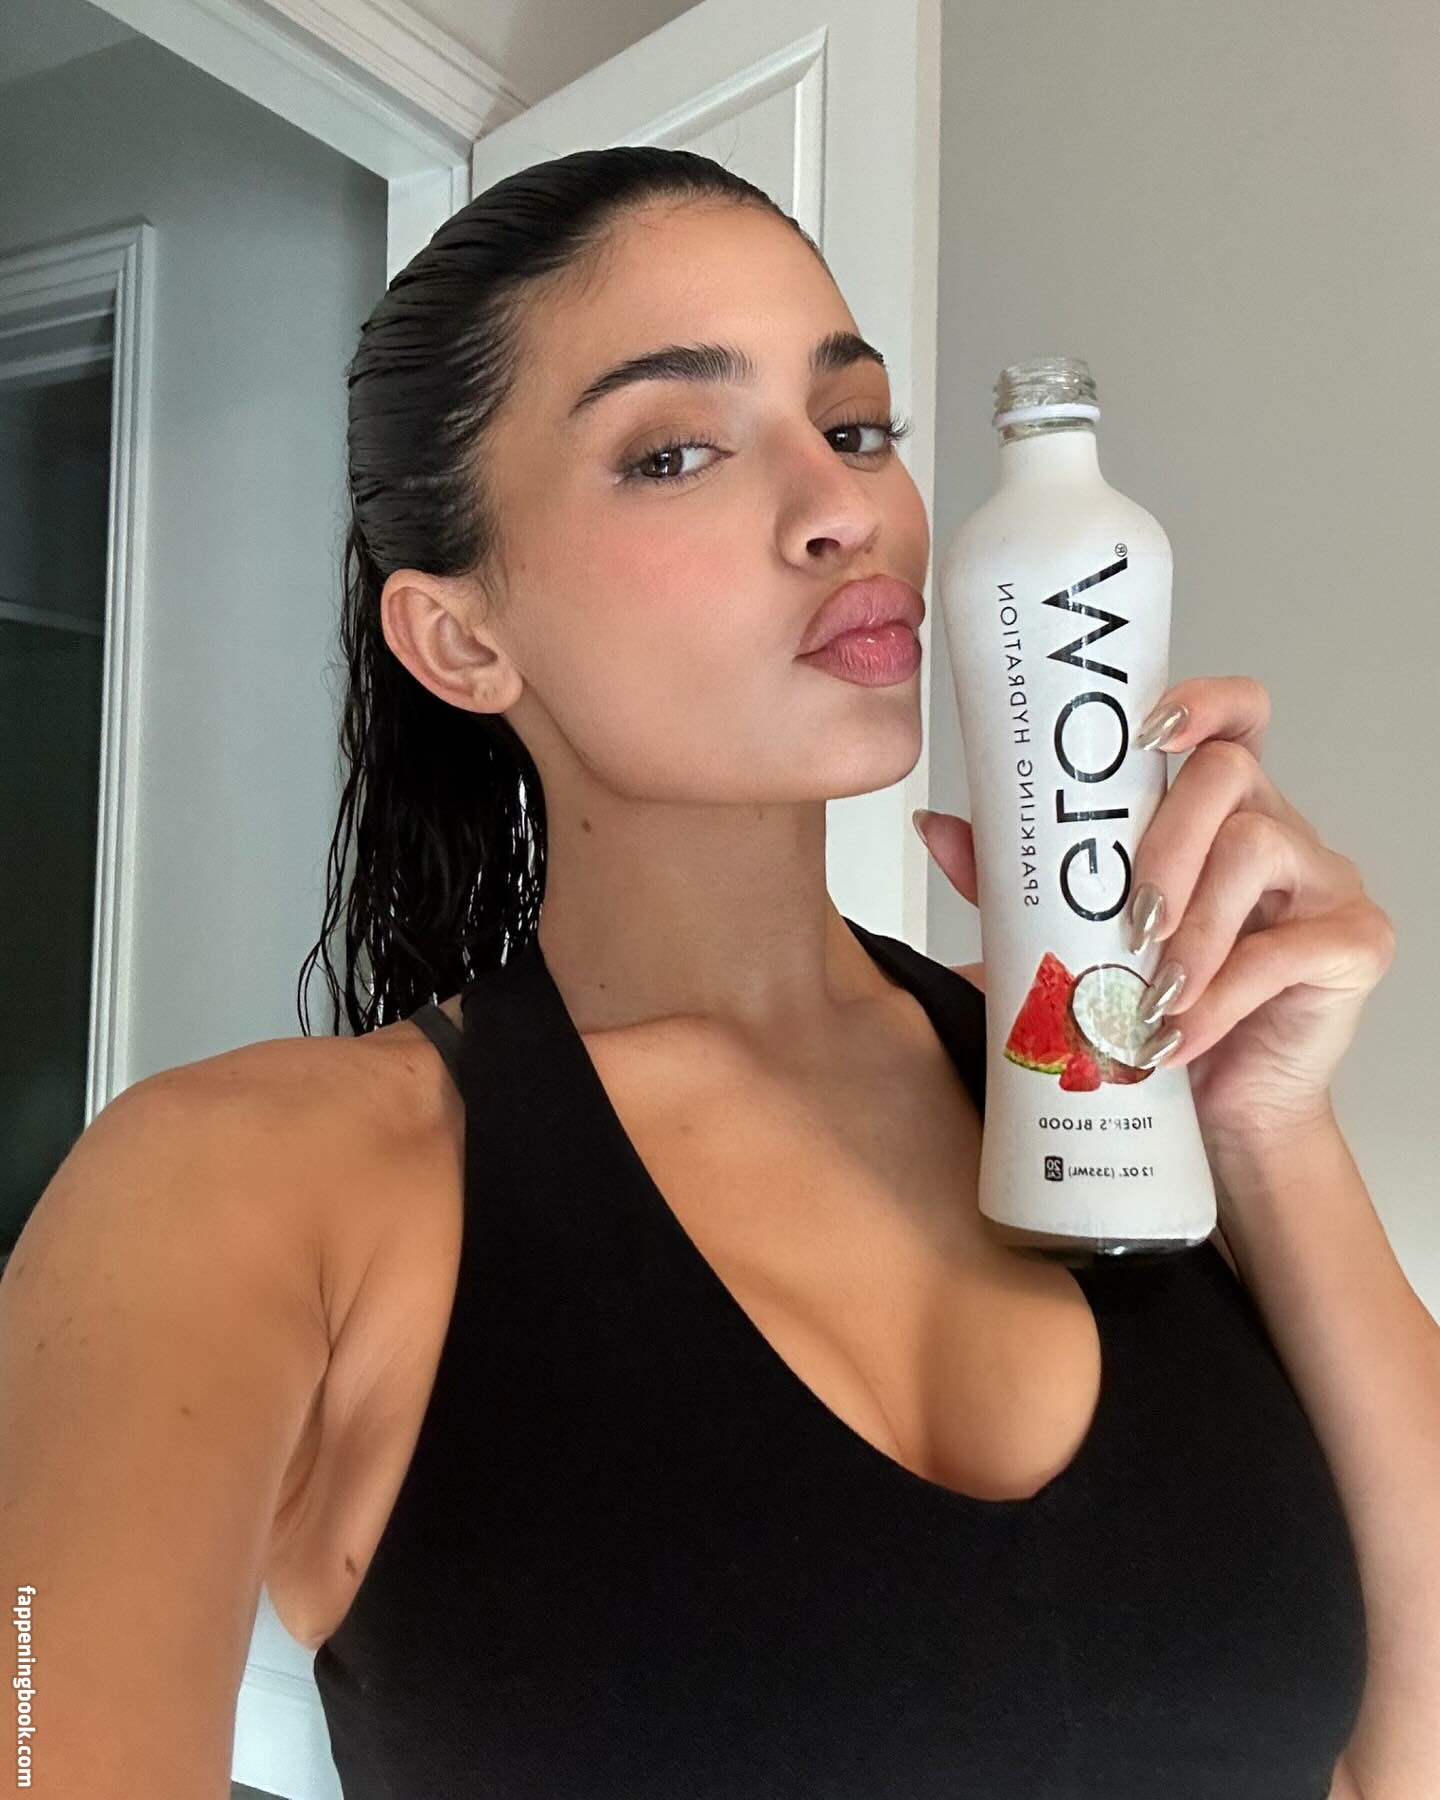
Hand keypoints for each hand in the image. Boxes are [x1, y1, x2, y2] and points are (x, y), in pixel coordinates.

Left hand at [914, 675, 1396, 1155]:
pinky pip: (1287, 947)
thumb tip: (938, 827)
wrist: (1212, 1118)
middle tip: (1130, 921)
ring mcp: (1322, 881)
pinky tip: (1180, 1034)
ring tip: (1150, 996)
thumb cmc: (1152, 1016)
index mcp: (1213, 814)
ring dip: (1192, 930)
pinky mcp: (1355, 943)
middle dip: (1166, 843)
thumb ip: (1013, 885)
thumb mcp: (1066, 945)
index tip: (1149, 727)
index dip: (1200, 702)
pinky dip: (1221, 995)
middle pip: (1229, 775)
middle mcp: (1275, 829)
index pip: (1230, 720)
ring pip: (1256, 849)